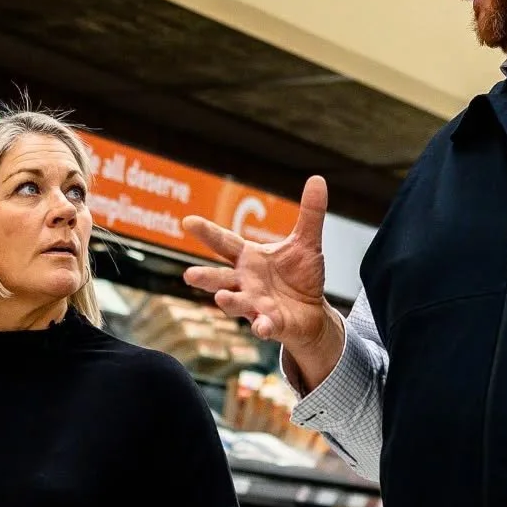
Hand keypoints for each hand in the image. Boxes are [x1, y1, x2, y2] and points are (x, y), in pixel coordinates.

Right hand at [182, 176, 344, 382]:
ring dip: (228, 301)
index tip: (188, 221)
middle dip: (205, 277)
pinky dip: (262, 326)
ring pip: (236, 303)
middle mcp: (246, 282)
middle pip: (221, 278)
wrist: (313, 312)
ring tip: (220, 298)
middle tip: (189, 275)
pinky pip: (264, 325)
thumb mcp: (307, 242)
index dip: (207, 233)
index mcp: (249, 258)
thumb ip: (310, 213)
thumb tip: (318, 179)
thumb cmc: (300, 276)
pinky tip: (262, 327)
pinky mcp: (271, 323)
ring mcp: (255, 305)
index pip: (224, 243)